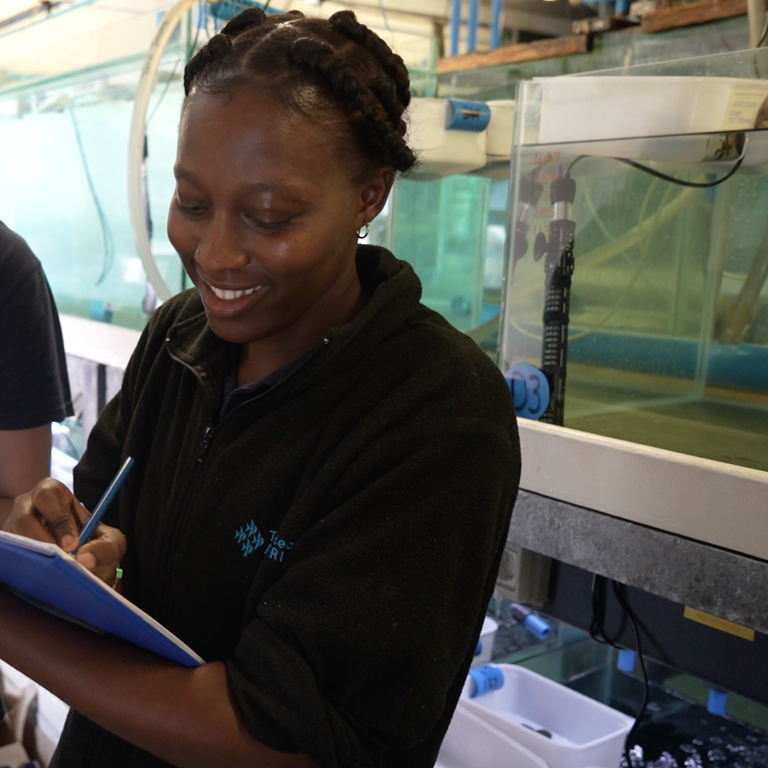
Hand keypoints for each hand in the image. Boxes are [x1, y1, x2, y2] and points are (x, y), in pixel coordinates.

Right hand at [3, 478, 126, 585]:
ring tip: (52, 571)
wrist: (79, 564)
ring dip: (33, 556)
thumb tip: (84, 559)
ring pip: (13, 540)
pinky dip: (24, 566)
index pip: (47, 497)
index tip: (72, 544)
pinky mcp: (8, 549)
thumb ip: (107, 547)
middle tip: (61, 558)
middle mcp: (27, 507)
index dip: (59, 520)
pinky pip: (9, 556)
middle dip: (41, 539)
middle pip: (23, 518)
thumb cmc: (92, 544)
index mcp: (52, 494)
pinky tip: (40, 575)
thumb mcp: (109, 542)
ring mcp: (12, 528)